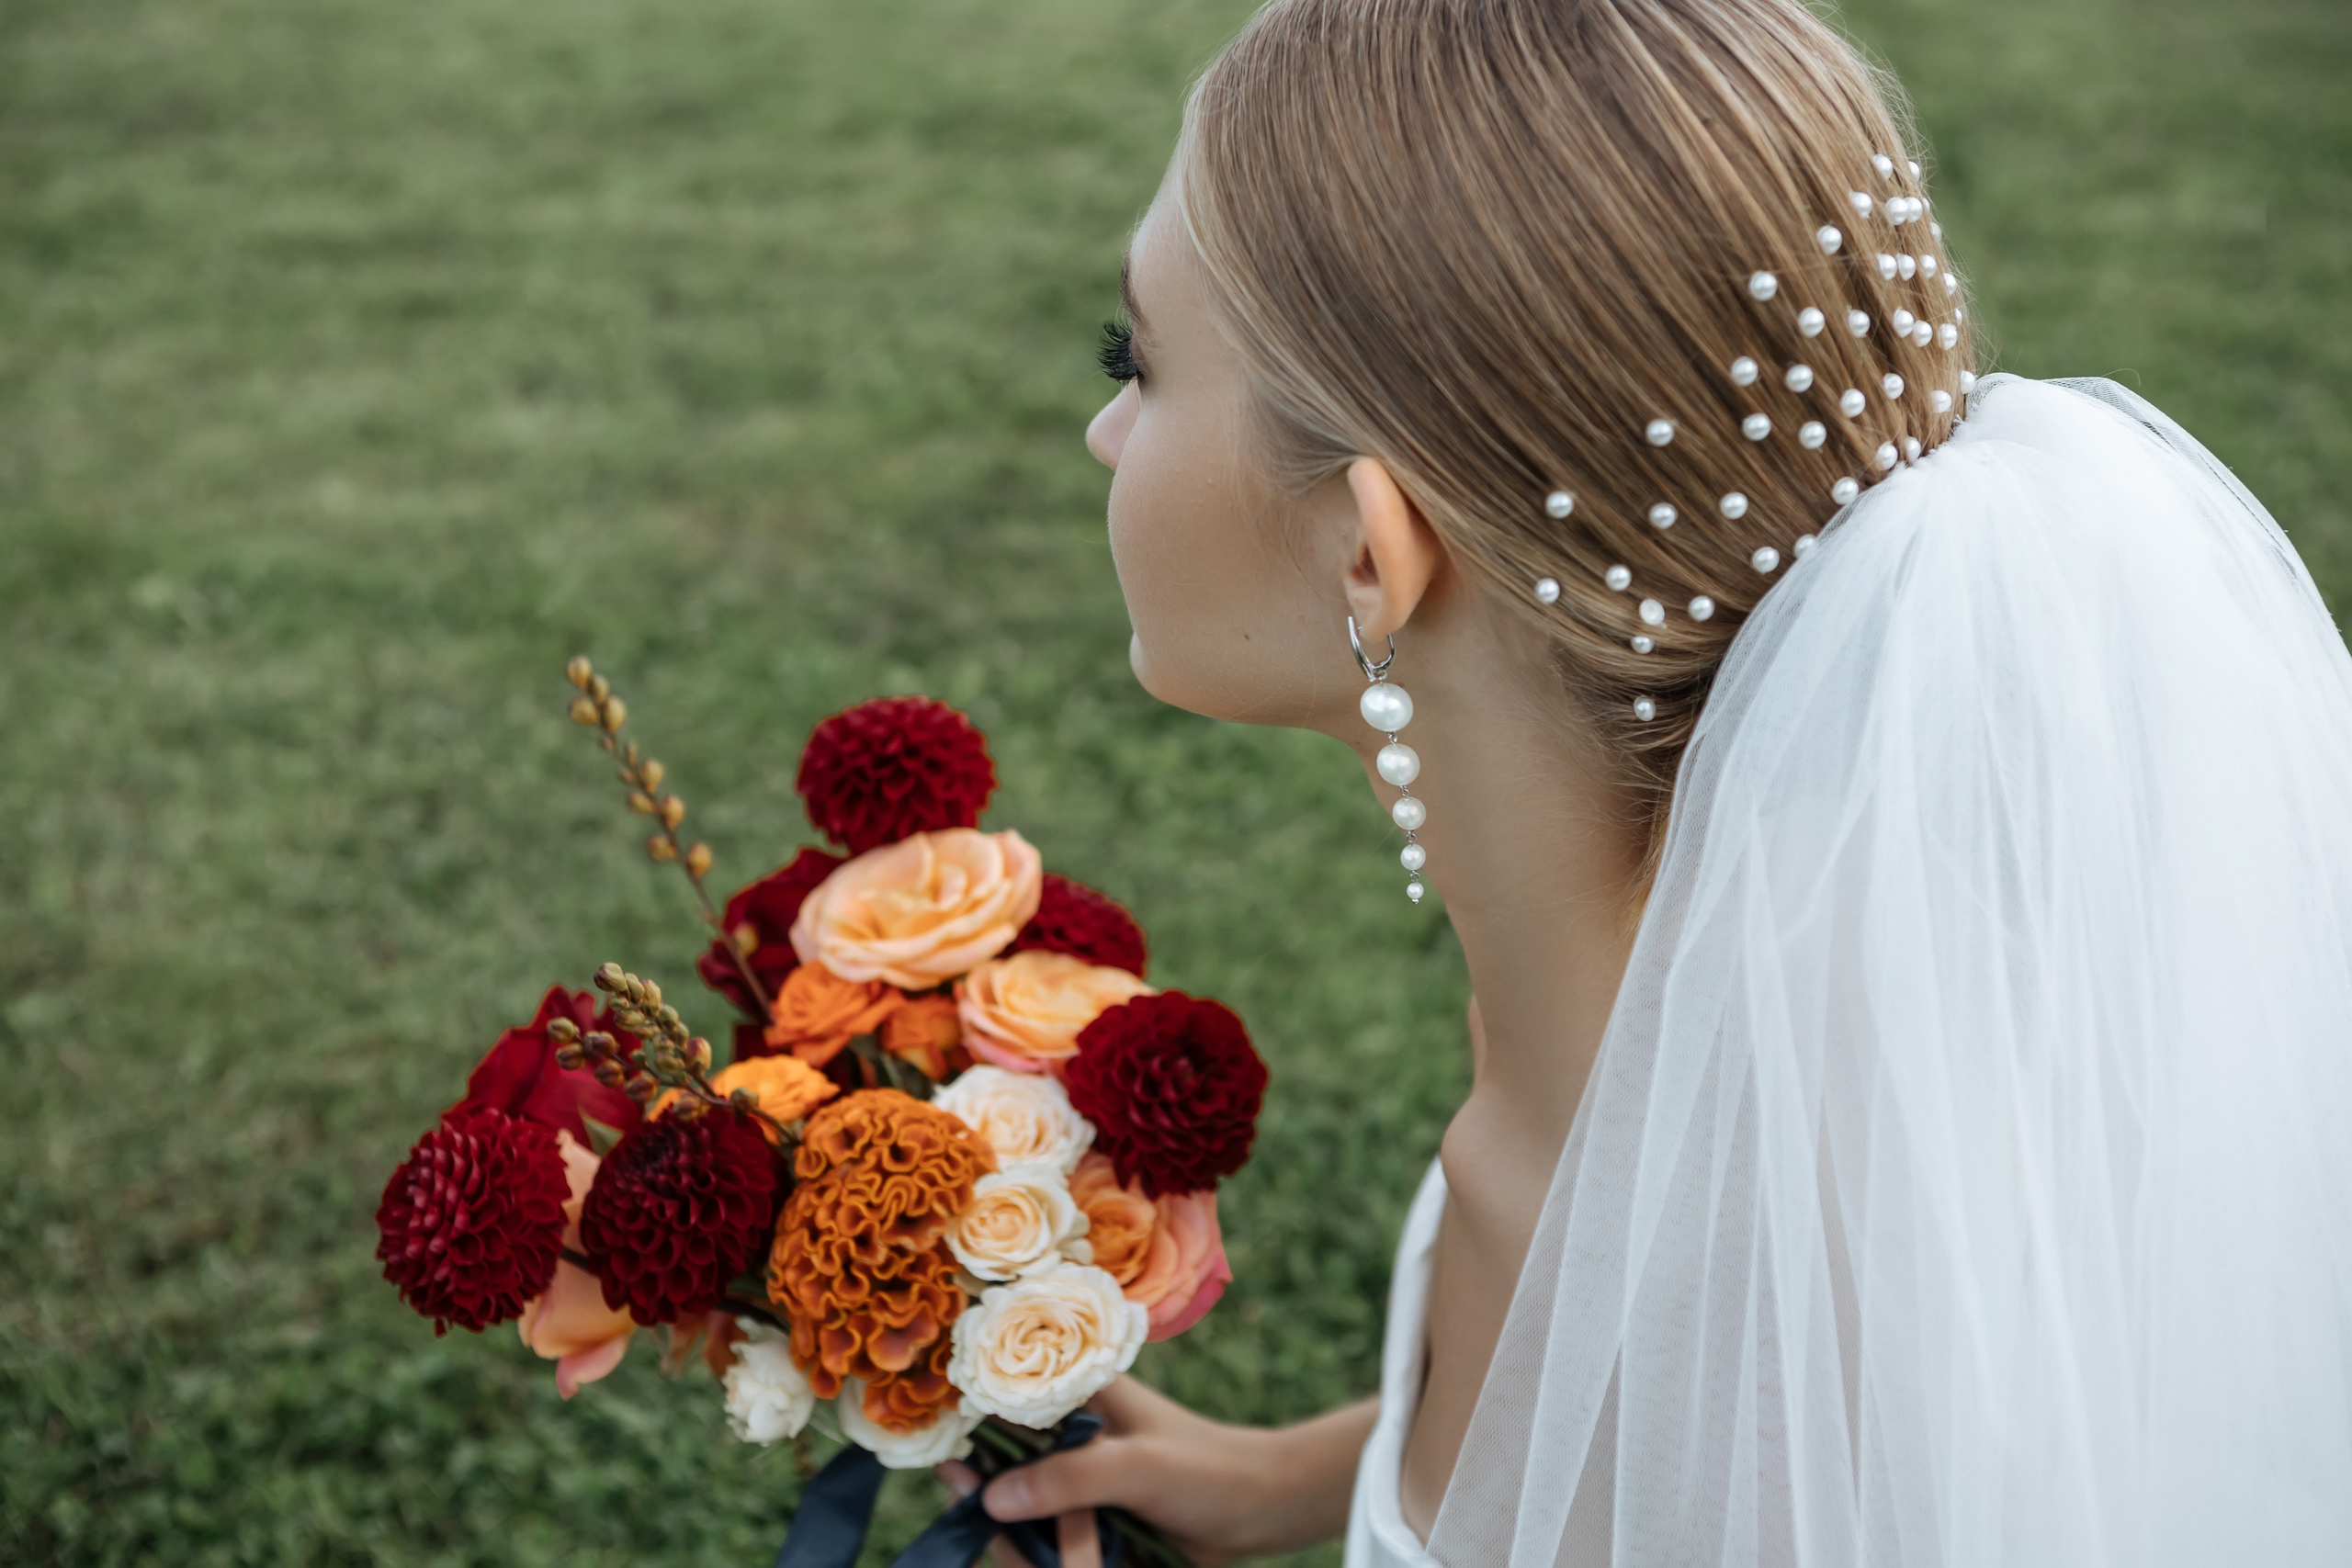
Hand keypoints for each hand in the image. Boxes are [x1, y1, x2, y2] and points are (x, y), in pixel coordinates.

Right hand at [935, 1377, 1376, 1566]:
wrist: (1261, 1512)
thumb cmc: (1206, 1471)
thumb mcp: (1137, 1467)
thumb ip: (1068, 1478)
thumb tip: (992, 1499)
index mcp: (1078, 1394)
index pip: (1001, 1396)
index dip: (963, 1424)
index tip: (944, 1460)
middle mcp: (1069, 1434)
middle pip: (998, 1465)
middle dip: (986, 1497)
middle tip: (975, 1513)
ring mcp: (1077, 1482)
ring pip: (1017, 1513)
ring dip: (1021, 1541)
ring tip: (1047, 1552)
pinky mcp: (1089, 1523)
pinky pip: (1045, 1545)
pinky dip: (1043, 1559)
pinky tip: (1072, 1563)